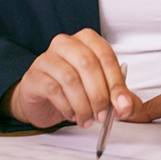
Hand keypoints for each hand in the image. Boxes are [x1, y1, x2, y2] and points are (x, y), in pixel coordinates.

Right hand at [4, 28, 136, 128]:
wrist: (42, 100)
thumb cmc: (74, 88)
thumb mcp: (100, 89)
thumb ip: (117, 95)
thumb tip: (127, 106)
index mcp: (87, 40)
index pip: (106, 56)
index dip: (116, 83)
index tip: (122, 105)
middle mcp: (66, 44)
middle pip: (88, 64)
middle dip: (99, 94)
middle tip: (103, 115)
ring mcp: (46, 58)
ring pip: (70, 78)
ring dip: (83, 104)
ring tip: (88, 119)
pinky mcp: (33, 76)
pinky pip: (53, 89)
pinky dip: (66, 107)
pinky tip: (72, 115)